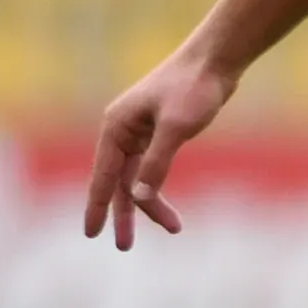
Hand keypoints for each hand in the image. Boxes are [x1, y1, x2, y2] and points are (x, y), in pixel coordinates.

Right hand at [82, 46, 237, 247]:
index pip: (103, 176)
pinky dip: (159, 187)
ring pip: (137, 178)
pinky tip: (168, 204)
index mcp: (116, 126)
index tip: (92, 234)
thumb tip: (140, 197)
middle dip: (125, 214)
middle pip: (119, 181)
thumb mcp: (176, 128)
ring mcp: (140, 132)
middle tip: (126, 246)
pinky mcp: (159, 133)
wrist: (215, 61)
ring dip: (150, 204)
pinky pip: (151, 168)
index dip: (97, 207)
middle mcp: (122, 130)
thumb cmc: (193, 88)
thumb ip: (157, 163)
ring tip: (174, 228)